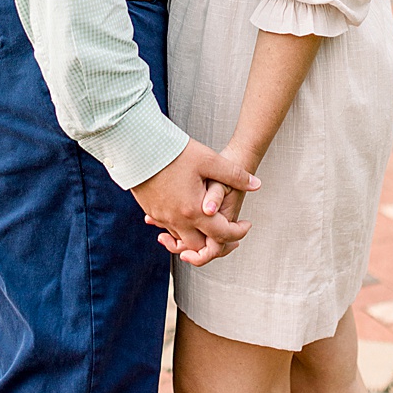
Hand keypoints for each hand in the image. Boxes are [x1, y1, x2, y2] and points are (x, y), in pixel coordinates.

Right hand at [131, 138, 258, 261]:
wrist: (136, 146)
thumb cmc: (173, 152)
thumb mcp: (209, 160)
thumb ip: (234, 175)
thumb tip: (256, 184)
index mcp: (194, 211)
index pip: (222, 235)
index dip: (239, 233)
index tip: (246, 225)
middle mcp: (177, 220)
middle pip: (200, 245)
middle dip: (216, 241)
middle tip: (228, 231)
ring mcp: (161, 216)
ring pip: (182, 238)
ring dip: (197, 235)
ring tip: (208, 222)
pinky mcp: (150, 209)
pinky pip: (168, 227)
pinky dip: (180, 227)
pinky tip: (187, 212)